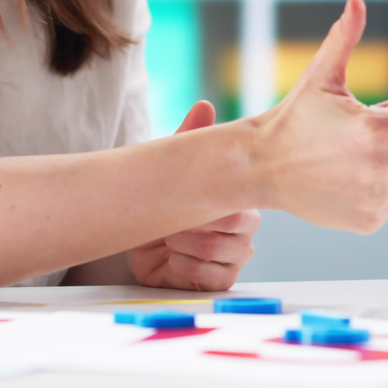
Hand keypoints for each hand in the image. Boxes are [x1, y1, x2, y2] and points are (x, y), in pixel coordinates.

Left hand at [128, 101, 260, 289]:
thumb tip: (204, 105)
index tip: (187, 201)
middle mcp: (245, 231)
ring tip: (168, 239)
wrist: (141, 245)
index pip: (244, 201)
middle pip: (235, 225)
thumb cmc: (164, 206)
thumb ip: (189, 137)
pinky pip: (209, 276)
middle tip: (171, 220)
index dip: (212, 203)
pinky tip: (172, 259)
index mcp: (242, 202)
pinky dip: (183, 266)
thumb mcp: (174, 170)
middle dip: (194, 221)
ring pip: (217, 250)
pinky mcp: (221, 282)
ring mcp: (236, 258)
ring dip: (183, 243)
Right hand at [246, 0, 387, 232]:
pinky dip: (379, 186)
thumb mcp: (321, 76)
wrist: (261, 166)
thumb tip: (356, 1)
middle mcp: (383, 166)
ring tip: (351, 155)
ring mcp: (378, 197)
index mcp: (377, 129)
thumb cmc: (294, 117)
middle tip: (358, 134)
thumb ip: (345, 38)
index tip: (378, 111)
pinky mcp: (372, 219)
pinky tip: (347, 177)